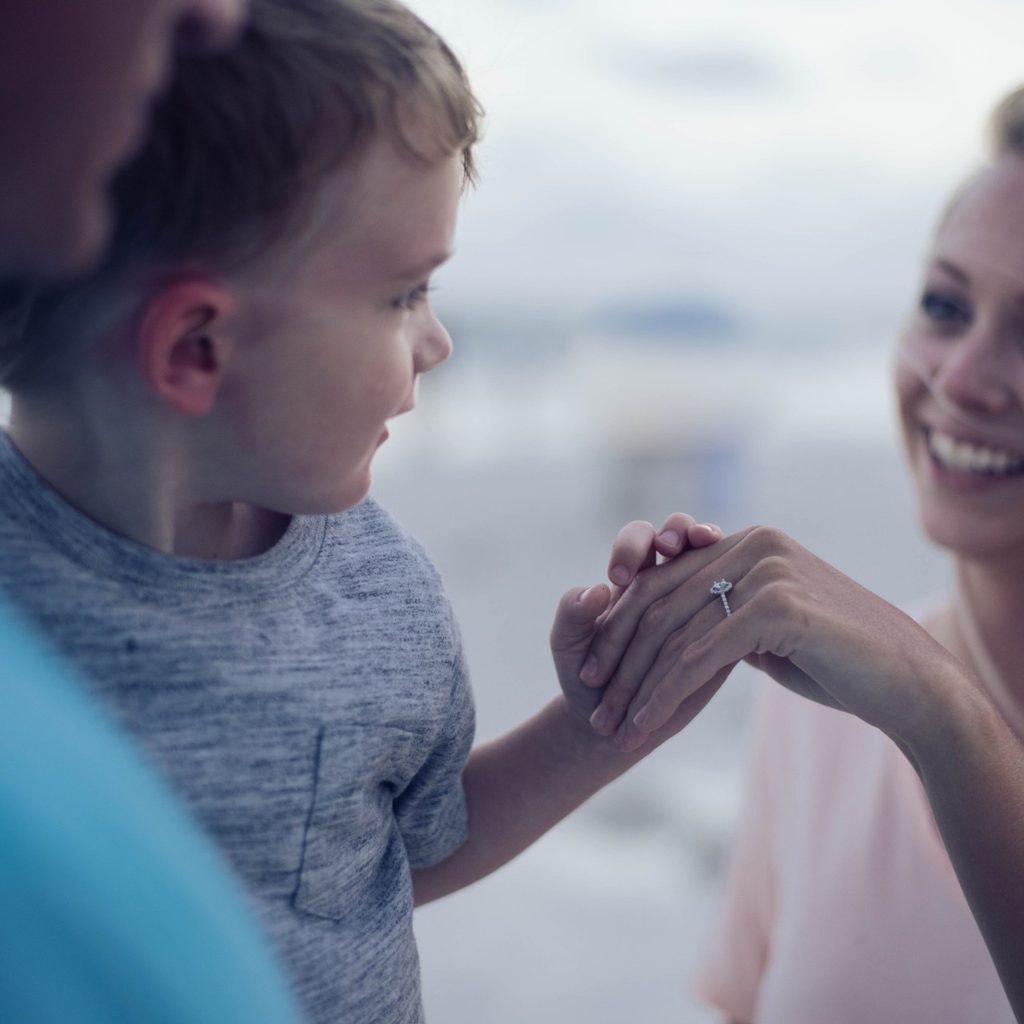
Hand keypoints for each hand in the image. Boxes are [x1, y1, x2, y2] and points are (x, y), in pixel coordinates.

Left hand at [551, 513, 722, 724]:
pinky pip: (734, 620)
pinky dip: (717, 627)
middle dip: (678, 535)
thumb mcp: (568, 646)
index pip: (641, 537)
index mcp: (635, 574)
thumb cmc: (587, 678)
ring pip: (718, 567)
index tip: (618, 577)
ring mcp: (706, 606)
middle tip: (668, 550)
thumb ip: (570, 614)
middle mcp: (673, 582)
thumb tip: (596, 589)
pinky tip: (697, 647)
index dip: (633, 545)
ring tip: (684, 594)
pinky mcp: (729, 638)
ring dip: (697, 580)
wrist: (616, 730)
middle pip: (686, 537)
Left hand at [582, 525, 966, 750]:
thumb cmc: (839, 660)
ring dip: (634, 686)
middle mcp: (752, 544)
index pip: (661, 578)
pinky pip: (700, 656)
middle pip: (657, 603)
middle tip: (592, 704)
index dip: (619, 623)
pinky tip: (644, 725)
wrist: (908, 682)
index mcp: (748, 542)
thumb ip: (731, 614)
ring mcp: (766, 570)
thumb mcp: (771, 629)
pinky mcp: (777, 606)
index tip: (595, 668)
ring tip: (611, 728)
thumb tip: (690, 624)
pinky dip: (663, 694)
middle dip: (617, 657)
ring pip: (673, 633)